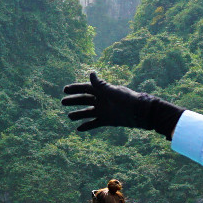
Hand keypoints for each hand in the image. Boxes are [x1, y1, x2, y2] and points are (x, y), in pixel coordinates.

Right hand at [61, 71, 183, 138]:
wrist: (140, 113)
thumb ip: (101, 85)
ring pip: (88, 112)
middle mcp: (102, 100)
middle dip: (74, 100)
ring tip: (69, 116)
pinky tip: (79, 129)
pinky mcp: (107, 120)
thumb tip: (91, 73)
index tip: (65, 89)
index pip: (86, 88)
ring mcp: (104, 110)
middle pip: (85, 100)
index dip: (75, 88)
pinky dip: (87, 126)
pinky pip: (94, 123)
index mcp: (103, 91)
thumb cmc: (127, 99)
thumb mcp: (112, 92)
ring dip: (78, 114)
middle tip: (63, 102)